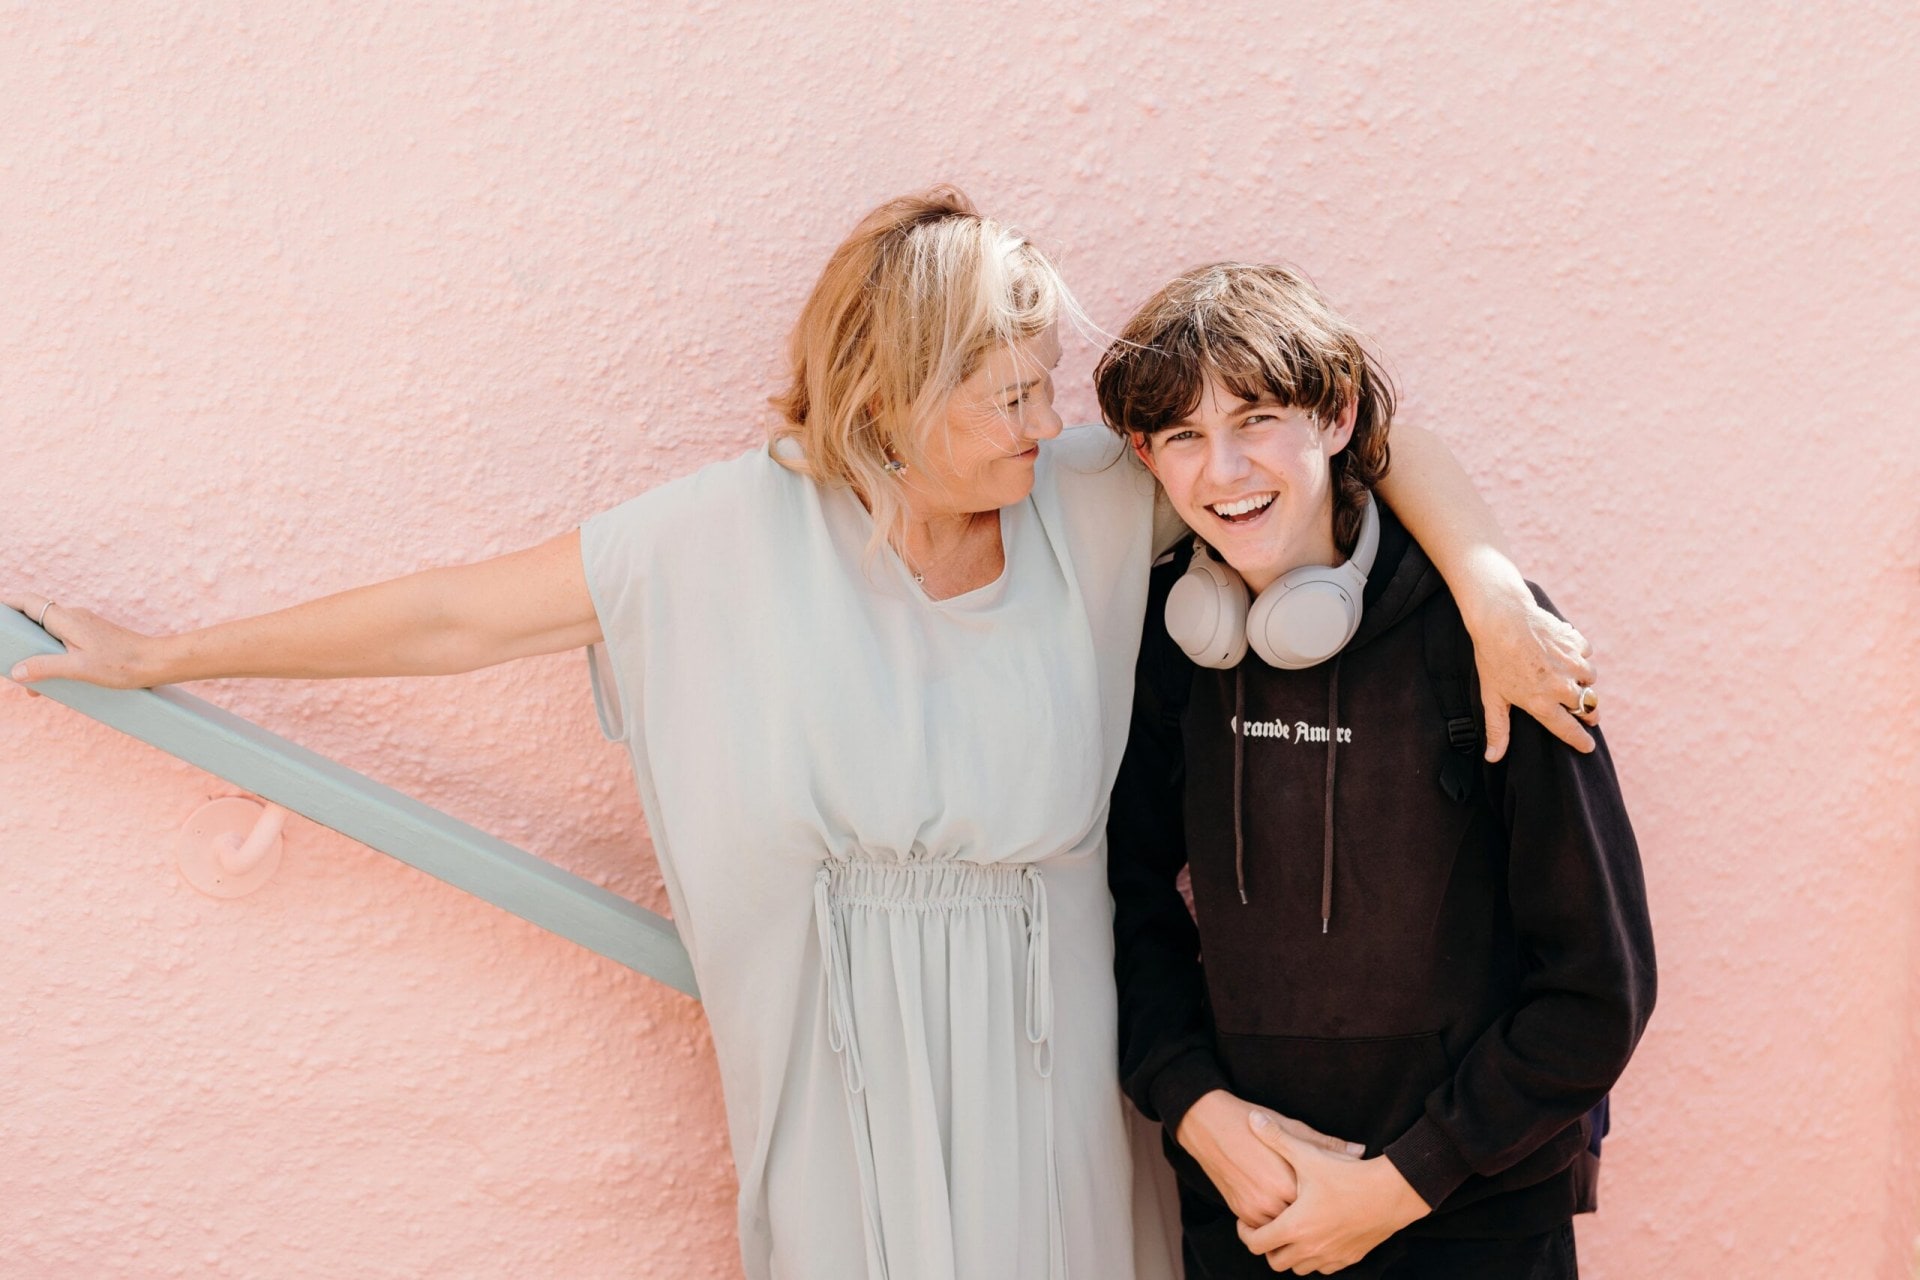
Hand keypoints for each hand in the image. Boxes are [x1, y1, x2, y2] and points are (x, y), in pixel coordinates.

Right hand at [3, 595, 158, 694]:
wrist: (157, 662)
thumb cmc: (122, 664)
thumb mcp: (79, 668)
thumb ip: (46, 667)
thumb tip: (17, 671)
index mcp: (67, 619)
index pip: (29, 602)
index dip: (8, 604)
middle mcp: (74, 617)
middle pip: (36, 619)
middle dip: (20, 639)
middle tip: (9, 661)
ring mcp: (85, 626)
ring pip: (50, 634)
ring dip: (37, 653)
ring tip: (33, 685)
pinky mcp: (94, 637)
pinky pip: (64, 641)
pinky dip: (53, 656)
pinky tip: (55, 680)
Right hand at [1176, 1090, 1362, 1226]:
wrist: (1208, 1125)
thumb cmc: (1251, 1122)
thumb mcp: (1293, 1129)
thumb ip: (1327, 1145)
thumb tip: (1359, 1151)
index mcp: (1289, 1182)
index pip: (1323, 1204)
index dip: (1333, 1198)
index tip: (1340, 1194)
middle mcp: (1272, 1202)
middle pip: (1305, 1221)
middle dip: (1315, 1214)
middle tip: (1326, 1205)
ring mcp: (1254, 1210)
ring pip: (1285, 1230)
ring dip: (1295, 1223)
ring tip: (1306, 1210)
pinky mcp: (1240, 1212)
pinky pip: (1265, 1229)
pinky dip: (1275, 1222)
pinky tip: (1283, 1207)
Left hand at [1235, 1110, 1429, 1273]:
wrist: (1393, 1193)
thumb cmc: (1348, 1175)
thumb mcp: (1309, 1154)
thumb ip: (1277, 1137)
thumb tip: (1253, 1117)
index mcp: (1295, 1226)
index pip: (1257, 1244)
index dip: (1245, 1233)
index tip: (1246, 1222)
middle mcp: (1311, 1248)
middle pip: (1276, 1262)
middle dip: (1267, 1247)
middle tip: (1266, 1227)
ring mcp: (1331, 1256)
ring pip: (1300, 1268)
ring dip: (1290, 1254)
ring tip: (1289, 1231)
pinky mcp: (1350, 1257)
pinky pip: (1324, 1268)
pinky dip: (1315, 1258)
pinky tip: (1315, 1236)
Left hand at [1459, 573, 1597, 761]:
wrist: (1501, 617)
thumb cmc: (1492, 658)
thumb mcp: (1492, 696)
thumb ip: (1497, 729)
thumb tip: (1493, 758)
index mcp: (1542, 703)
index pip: (1568, 730)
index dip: (1580, 741)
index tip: (1588, 746)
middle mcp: (1562, 687)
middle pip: (1588, 707)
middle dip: (1588, 713)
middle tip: (1587, 714)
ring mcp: (1572, 664)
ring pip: (1590, 680)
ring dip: (1583, 682)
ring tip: (1570, 679)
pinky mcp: (1576, 643)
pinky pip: (1586, 654)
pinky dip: (1579, 656)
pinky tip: (1564, 653)